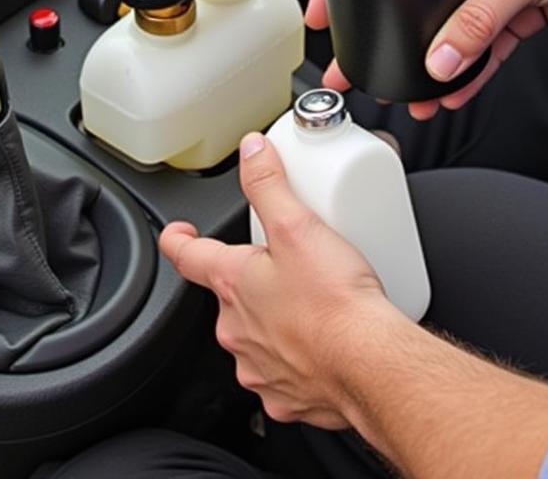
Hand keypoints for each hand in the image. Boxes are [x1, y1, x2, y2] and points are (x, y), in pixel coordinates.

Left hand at [159, 133, 394, 427]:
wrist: (370, 365)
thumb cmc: (334, 303)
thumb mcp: (297, 225)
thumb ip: (268, 183)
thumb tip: (251, 152)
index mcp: (232, 284)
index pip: (188, 256)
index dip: (179, 240)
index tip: (178, 234)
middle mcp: (236, 328)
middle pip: (230, 297)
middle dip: (252, 282)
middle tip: (286, 267)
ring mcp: (258, 366)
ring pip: (257, 336)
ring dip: (275, 322)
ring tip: (312, 304)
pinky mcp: (286, 396)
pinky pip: (284, 373)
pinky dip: (299, 359)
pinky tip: (325, 344)